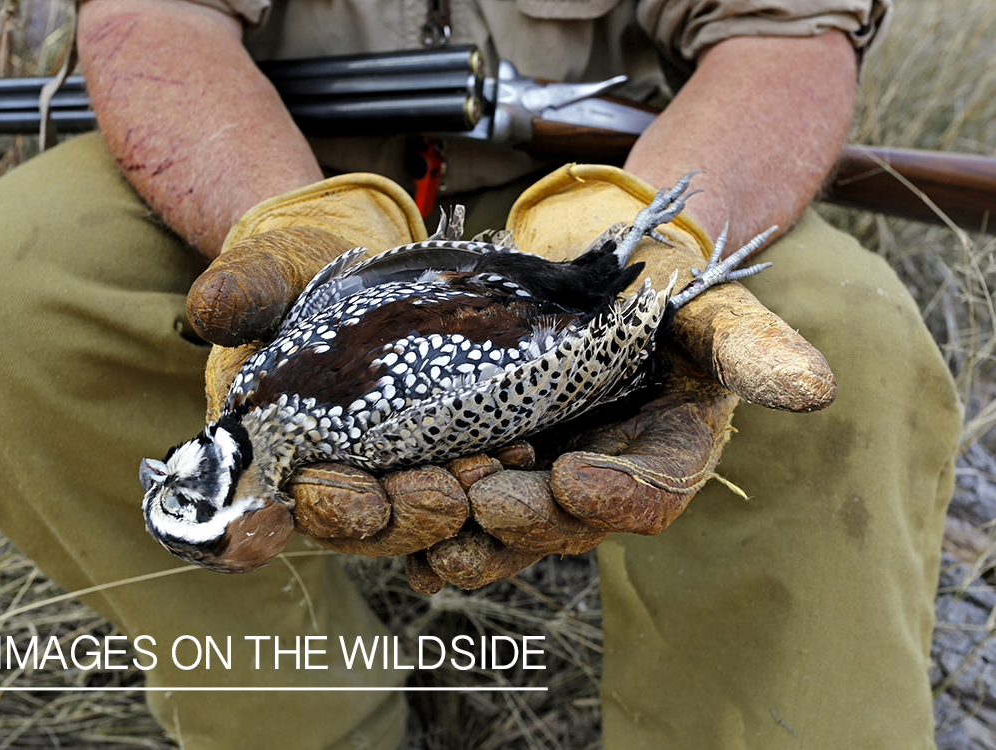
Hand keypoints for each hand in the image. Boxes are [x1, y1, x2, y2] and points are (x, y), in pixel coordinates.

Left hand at [393, 165, 836, 591]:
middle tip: (475, 496)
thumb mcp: (708, 303)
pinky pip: (448, 508)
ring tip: (411, 513)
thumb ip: (751, 346)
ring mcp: (535, 477)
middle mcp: (597, 480)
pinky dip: (413, 519)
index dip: (616, 498)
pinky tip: (373, 518)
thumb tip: (815, 389)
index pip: (650, 497)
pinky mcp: (482, 462)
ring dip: (451, 530)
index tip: (574, 478)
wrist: (593, 268)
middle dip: (517, 520)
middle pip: (560, 525)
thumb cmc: (660, 284)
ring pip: (495, 530)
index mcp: (662, 453)